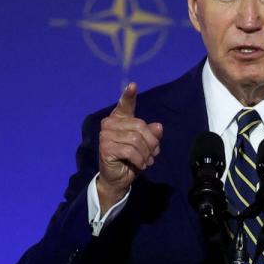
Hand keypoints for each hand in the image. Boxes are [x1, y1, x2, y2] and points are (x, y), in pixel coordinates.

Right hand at [97, 82, 162, 209]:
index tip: (133, 85)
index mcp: (119, 119)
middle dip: (151, 142)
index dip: (129, 95)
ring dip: (146, 153)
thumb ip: (152, 134)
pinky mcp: (106, 148)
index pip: (125, 105)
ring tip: (147, 161)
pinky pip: (130, 151)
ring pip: (136, 140)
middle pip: (139, 126)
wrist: (118, 178)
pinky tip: (140, 165)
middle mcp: (109, 123)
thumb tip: (158, 127)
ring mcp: (106, 135)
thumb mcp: (146, 145)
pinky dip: (140, 159)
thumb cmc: (131, 158)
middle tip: (154, 154)